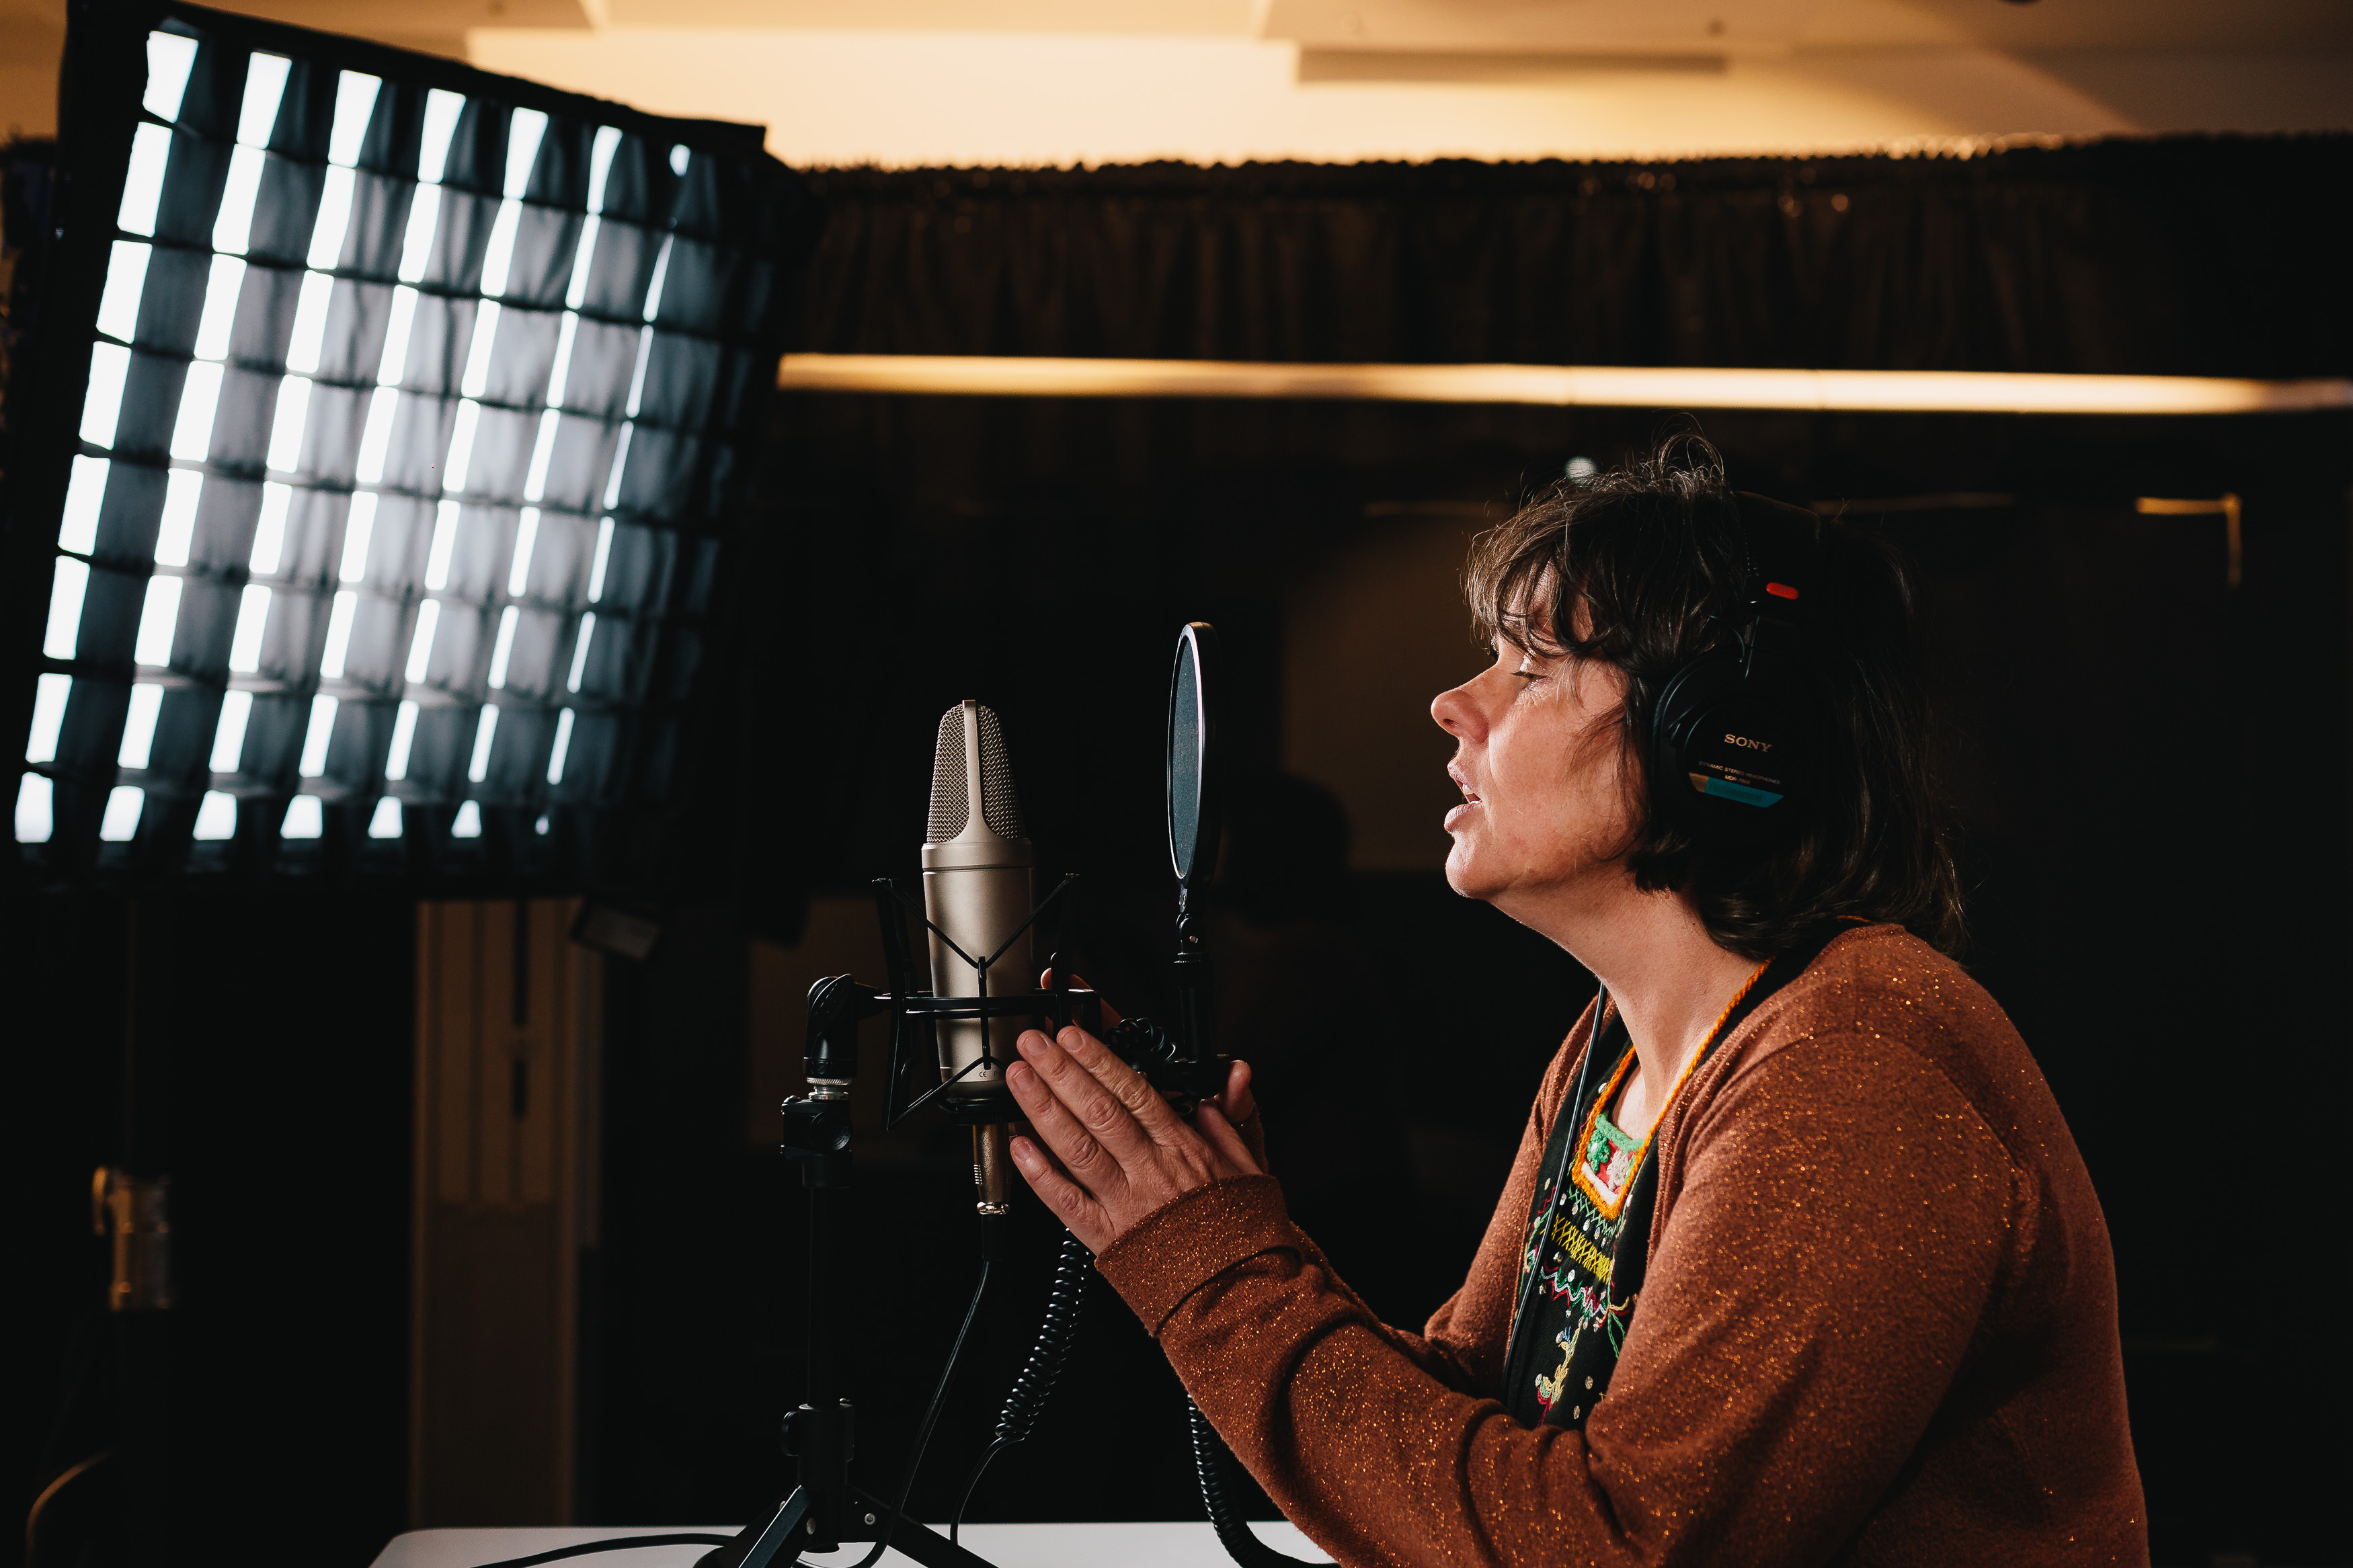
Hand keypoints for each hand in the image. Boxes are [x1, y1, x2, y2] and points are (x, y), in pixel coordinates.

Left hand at [1006, 1024, 1262, 1253]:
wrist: (1237, 1291)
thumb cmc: (1240, 1229)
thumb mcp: (1249, 1164)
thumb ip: (1231, 1115)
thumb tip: (1231, 1074)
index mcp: (1184, 1148)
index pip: (1135, 1091)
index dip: (1100, 1060)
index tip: (1074, 1035)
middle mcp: (1150, 1171)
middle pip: (1099, 1111)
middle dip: (1061, 1071)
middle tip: (1033, 1043)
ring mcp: (1125, 1205)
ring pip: (1077, 1148)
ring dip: (1043, 1109)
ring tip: (1019, 1078)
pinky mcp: (1106, 1238)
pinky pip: (1066, 1202)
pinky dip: (1038, 1173)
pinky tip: (1018, 1145)